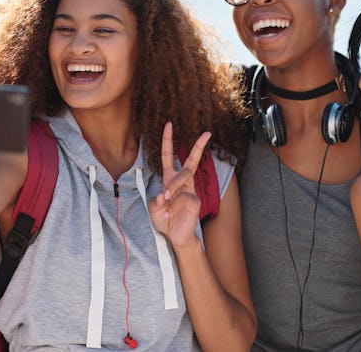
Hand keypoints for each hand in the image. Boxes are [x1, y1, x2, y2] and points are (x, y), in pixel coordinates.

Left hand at [149, 121, 210, 247]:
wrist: (175, 236)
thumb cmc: (165, 220)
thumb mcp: (153, 209)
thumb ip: (155, 202)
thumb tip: (163, 196)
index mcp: (170, 179)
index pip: (169, 156)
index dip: (168, 140)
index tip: (169, 124)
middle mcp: (182, 182)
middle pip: (190, 161)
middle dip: (198, 146)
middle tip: (207, 133)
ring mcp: (190, 190)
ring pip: (184, 177)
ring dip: (172, 187)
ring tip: (165, 199)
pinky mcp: (195, 200)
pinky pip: (185, 196)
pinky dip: (175, 204)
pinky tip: (172, 211)